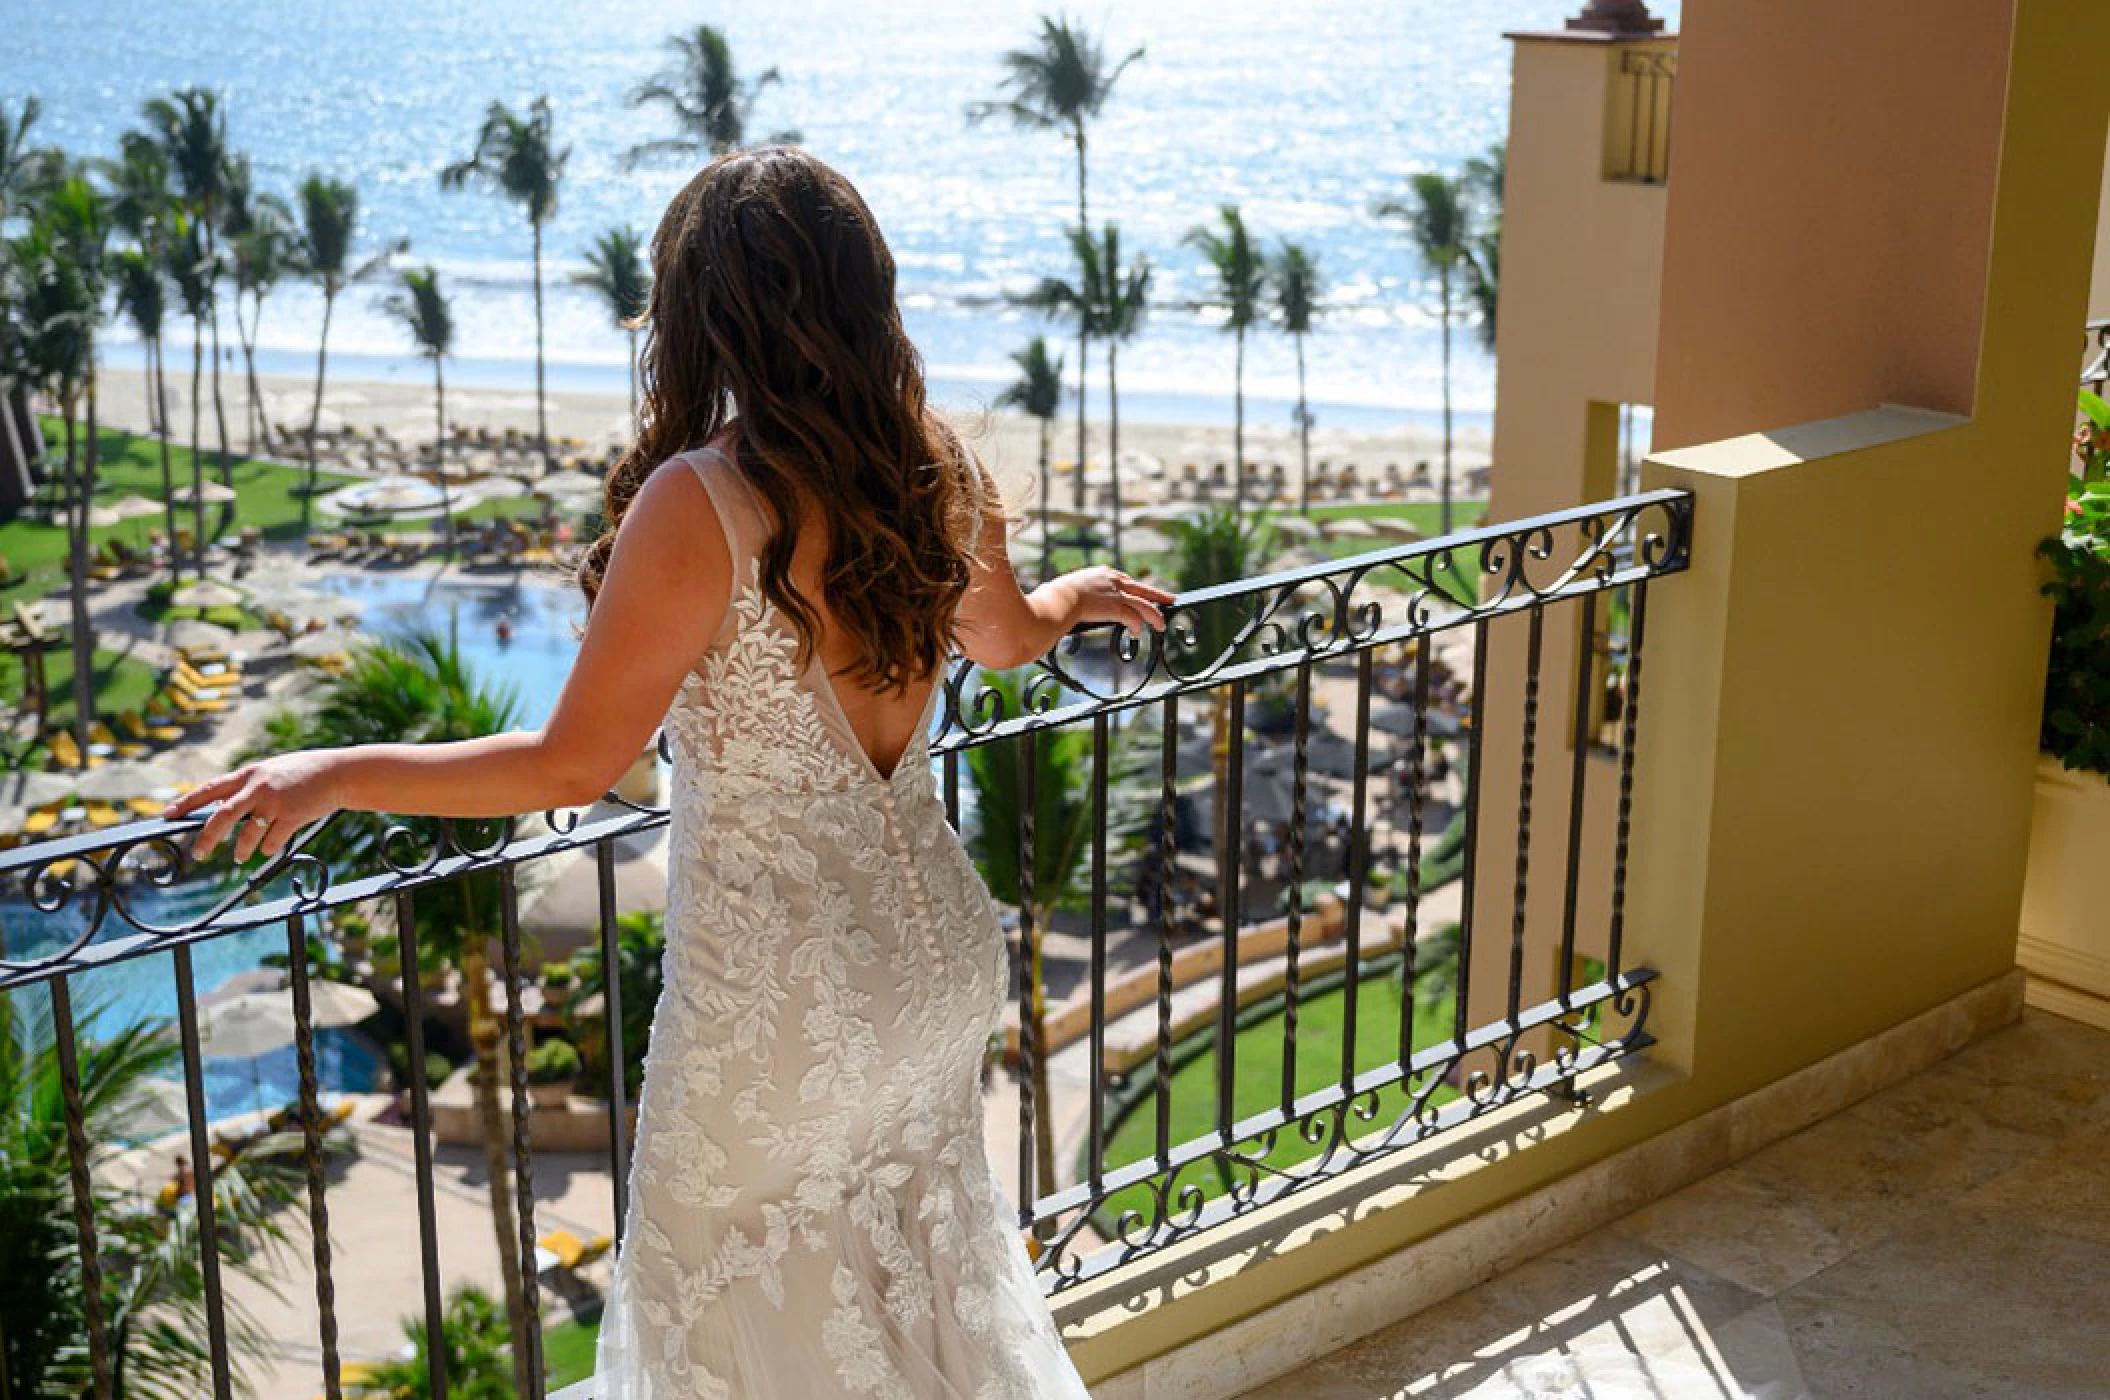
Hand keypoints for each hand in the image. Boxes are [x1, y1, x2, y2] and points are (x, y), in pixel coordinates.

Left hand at [162, 750, 344, 862]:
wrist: (338, 773)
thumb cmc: (303, 772)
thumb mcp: (270, 771)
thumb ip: (247, 787)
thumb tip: (221, 806)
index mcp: (248, 774)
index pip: (209, 790)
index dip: (186, 803)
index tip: (167, 814)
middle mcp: (258, 787)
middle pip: (222, 816)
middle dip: (208, 838)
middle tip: (198, 853)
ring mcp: (275, 802)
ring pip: (248, 834)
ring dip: (242, 849)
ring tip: (240, 857)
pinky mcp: (292, 816)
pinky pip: (272, 840)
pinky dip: (267, 848)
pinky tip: (267, 848)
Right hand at [1056, 566, 1175, 638]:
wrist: (1059, 599)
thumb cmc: (1055, 595)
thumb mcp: (1067, 587)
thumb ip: (1073, 591)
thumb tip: (1059, 597)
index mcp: (1102, 574)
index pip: (1126, 580)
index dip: (1136, 588)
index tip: (1143, 593)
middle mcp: (1113, 581)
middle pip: (1142, 589)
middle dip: (1158, 595)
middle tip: (1171, 598)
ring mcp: (1116, 594)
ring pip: (1143, 605)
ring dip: (1154, 615)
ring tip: (1161, 624)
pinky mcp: (1116, 608)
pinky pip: (1133, 618)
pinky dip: (1137, 626)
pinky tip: (1138, 632)